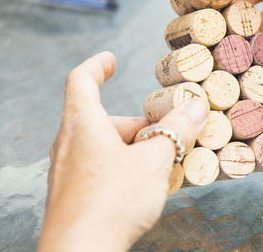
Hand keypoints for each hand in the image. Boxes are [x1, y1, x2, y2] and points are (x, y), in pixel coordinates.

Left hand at [37, 51, 208, 251]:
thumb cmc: (111, 202)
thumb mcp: (155, 161)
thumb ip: (176, 131)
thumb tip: (195, 106)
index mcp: (82, 123)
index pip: (81, 80)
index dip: (97, 66)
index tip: (111, 60)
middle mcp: (68, 144)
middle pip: (101, 120)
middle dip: (136, 124)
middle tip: (165, 134)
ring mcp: (66, 173)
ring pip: (101, 148)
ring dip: (131, 149)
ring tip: (161, 166)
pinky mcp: (71, 198)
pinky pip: (98, 172)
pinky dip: (121, 171)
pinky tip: (143, 190)